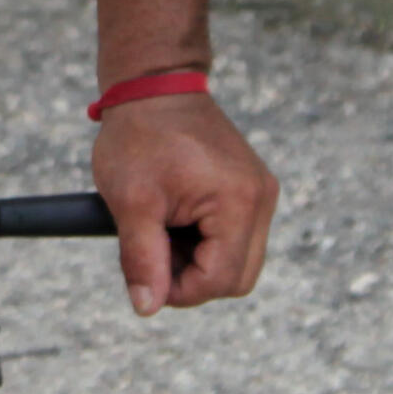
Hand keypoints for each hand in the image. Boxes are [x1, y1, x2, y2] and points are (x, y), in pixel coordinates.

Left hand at [93, 91, 277, 317]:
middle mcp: (261, 199)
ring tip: (163, 228)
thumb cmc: (140, 136)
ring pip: (238, 261)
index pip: (221, 280)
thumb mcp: (132, 201)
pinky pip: (236, 238)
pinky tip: (176, 219)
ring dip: (198, 260)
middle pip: (237, 278)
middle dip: (192, 278)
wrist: (155, 86)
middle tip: (154, 252)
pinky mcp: (251, 189)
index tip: (146, 274)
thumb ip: (142, 258)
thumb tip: (147, 307)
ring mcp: (260, 193)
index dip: (180, 291)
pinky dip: (205, 242)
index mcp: (239, 201)